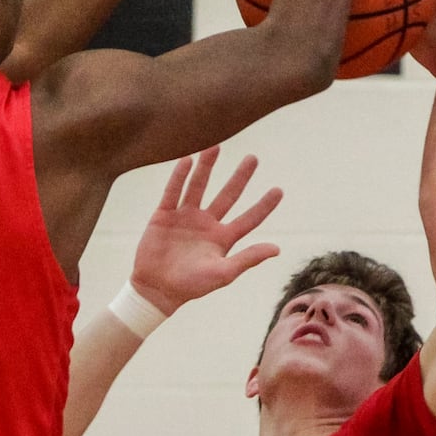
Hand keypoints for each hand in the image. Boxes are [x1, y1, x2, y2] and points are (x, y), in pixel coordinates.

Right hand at [131, 147, 282, 314]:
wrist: (156, 289)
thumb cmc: (191, 286)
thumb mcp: (223, 274)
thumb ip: (248, 258)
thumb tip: (277, 248)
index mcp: (223, 238)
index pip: (249, 218)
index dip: (264, 205)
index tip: (279, 190)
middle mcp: (207, 224)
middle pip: (228, 195)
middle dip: (240, 177)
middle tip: (253, 158)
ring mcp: (185, 217)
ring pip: (199, 186)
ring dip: (207, 167)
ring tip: (216, 146)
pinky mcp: (164, 216)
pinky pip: (173, 192)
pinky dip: (179, 176)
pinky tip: (187, 160)